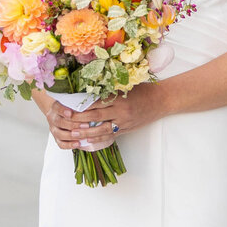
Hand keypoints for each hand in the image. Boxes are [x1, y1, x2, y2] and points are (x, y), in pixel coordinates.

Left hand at [46, 83, 168, 149]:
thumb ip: (109, 88)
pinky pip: (109, 136)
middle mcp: (120, 111)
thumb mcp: (126, 85)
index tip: (68, 105)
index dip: (81, 105)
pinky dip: (98, 139)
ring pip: (101, 130)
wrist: (161, 100)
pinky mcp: (126, 129)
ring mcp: (123, 122)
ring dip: (85, 133)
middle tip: (65, 119)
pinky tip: (88, 142)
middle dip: (79, 119)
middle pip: (95, 116)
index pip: (95, 102)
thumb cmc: (143, 90)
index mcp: (118, 97)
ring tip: (73, 135)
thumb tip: (89, 88)